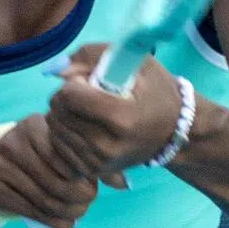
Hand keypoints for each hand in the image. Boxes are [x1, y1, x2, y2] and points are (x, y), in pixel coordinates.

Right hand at [0, 114, 99, 227]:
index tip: (92, 180)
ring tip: (80, 212)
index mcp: (34, 126)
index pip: (66, 154)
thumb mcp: (58, 146)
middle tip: (89, 199)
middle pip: (57, 179)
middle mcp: (14, 143)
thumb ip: (90, 160)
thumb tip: (123, 184)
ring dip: (69, 212)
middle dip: (81, 196)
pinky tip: (66, 224)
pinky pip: (31, 211)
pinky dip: (54, 222)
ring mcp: (1, 166)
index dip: (84, 172)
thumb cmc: (38, 153)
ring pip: (46, 199)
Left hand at [46, 44, 182, 177]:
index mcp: (121, 117)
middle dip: (66, 96)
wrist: (173, 131)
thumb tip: (59, 71)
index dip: (75, 81)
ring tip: (88, 110)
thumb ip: (92, 55)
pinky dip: (65, 130)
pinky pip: (58, 145)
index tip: (90, 81)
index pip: (70, 96)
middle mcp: (107, 145)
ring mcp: (99, 162)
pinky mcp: (92, 171)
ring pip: (55, 127)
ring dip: (64, 112)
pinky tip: (84, 125)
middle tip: (88, 95)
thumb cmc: (155, 90)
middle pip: (59, 112)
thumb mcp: (133, 61)